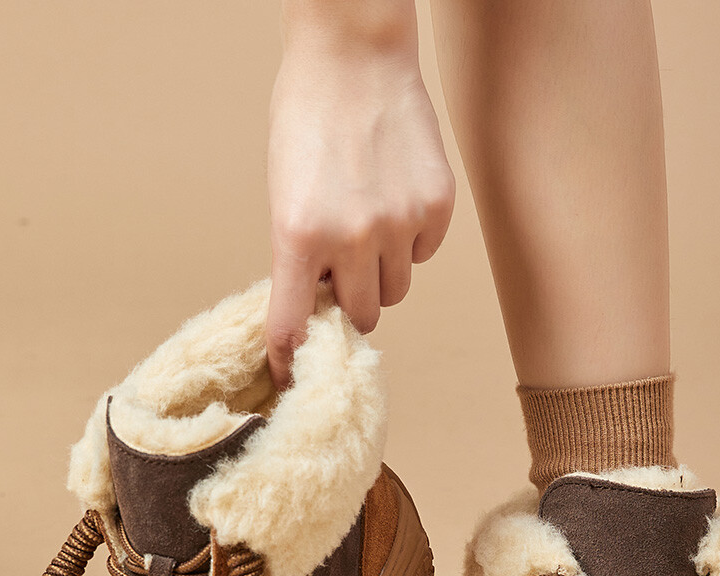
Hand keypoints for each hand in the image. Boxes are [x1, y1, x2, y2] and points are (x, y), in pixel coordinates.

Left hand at [266, 10, 454, 389]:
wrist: (355, 54)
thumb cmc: (309, 116)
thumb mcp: (283, 191)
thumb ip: (300, 254)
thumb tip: (319, 305)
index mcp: (297, 235)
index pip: (292, 326)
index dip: (290, 359)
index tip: (291, 377)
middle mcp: (350, 238)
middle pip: (360, 316)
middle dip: (350, 305)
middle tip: (342, 276)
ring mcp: (398, 225)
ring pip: (395, 291)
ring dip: (381, 275)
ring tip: (369, 227)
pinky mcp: (436, 209)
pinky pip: (423, 254)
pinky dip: (410, 241)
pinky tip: (395, 200)